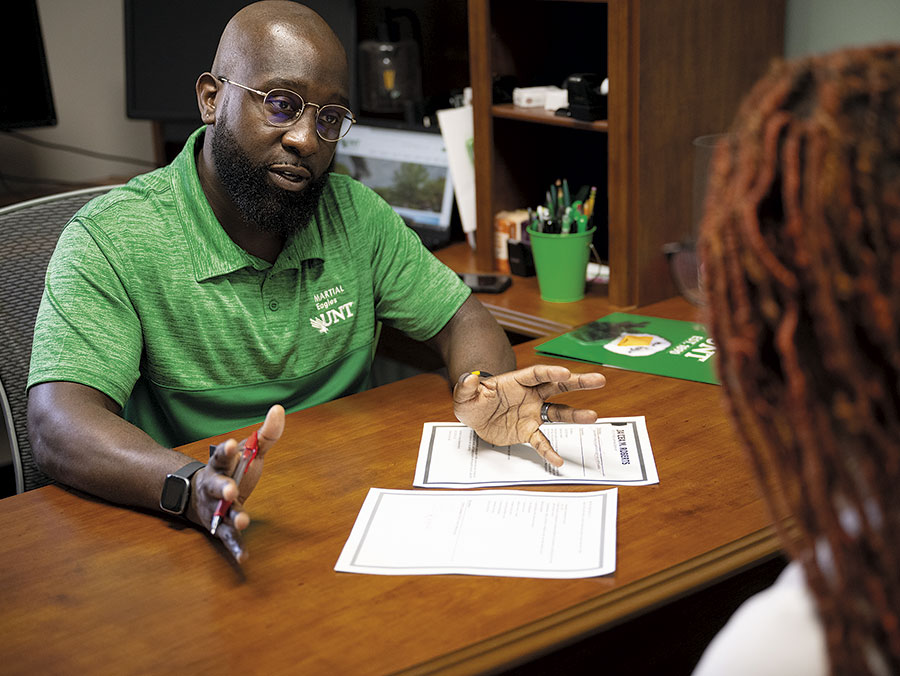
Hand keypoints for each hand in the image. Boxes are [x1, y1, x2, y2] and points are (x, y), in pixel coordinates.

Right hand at [187, 404, 284, 561]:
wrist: (199, 497)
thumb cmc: (231, 471)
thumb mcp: (249, 453)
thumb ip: (265, 435)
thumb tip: (279, 409)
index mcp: (220, 464)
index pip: (223, 455)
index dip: (228, 450)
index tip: (234, 444)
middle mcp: (214, 485)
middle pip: (217, 485)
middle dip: (223, 487)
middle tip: (230, 489)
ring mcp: (216, 508)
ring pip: (221, 512)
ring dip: (232, 516)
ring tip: (242, 519)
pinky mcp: (221, 527)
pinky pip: (228, 537)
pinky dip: (235, 546)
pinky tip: (243, 556)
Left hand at [453, 365, 605, 466]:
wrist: (474, 418)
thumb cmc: (472, 400)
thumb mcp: (464, 394)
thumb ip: (466, 387)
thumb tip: (469, 380)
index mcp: (517, 381)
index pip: (537, 374)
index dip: (551, 372)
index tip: (565, 373)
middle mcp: (530, 395)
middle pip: (557, 386)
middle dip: (578, 382)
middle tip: (599, 379)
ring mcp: (532, 413)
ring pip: (558, 412)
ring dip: (575, 415)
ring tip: (593, 417)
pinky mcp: (529, 431)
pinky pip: (542, 441)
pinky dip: (549, 450)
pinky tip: (559, 460)